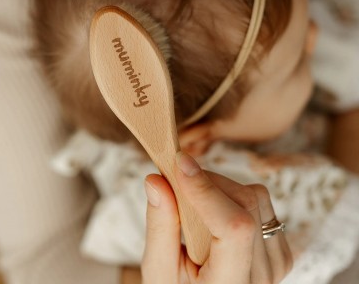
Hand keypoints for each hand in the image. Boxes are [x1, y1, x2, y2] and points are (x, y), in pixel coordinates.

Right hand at [142, 152, 291, 283]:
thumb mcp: (159, 270)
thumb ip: (159, 226)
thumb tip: (155, 179)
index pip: (233, 227)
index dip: (206, 189)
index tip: (180, 163)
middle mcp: (262, 276)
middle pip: (244, 203)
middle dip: (206, 182)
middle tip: (178, 182)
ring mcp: (277, 264)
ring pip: (255, 196)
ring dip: (219, 187)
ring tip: (196, 208)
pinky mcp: (281, 251)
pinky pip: (261, 202)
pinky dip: (233, 195)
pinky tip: (215, 214)